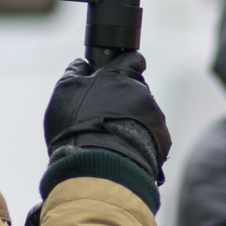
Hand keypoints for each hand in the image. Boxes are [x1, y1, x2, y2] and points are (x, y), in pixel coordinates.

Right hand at [43, 52, 171, 184]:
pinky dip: (140, 140)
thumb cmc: (76, 128)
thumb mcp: (64, 94)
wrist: (98, 166)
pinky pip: (151, 134)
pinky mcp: (161, 137)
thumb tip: (82, 63)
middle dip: (126, 97)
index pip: (131, 58)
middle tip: (107, 114)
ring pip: (143, 112)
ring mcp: (153, 114)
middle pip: (136, 89)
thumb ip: (74, 74)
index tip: (122, 70)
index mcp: (117, 75)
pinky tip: (124, 150)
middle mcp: (139, 91)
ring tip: (112, 138)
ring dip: (132, 120)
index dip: (127, 63)